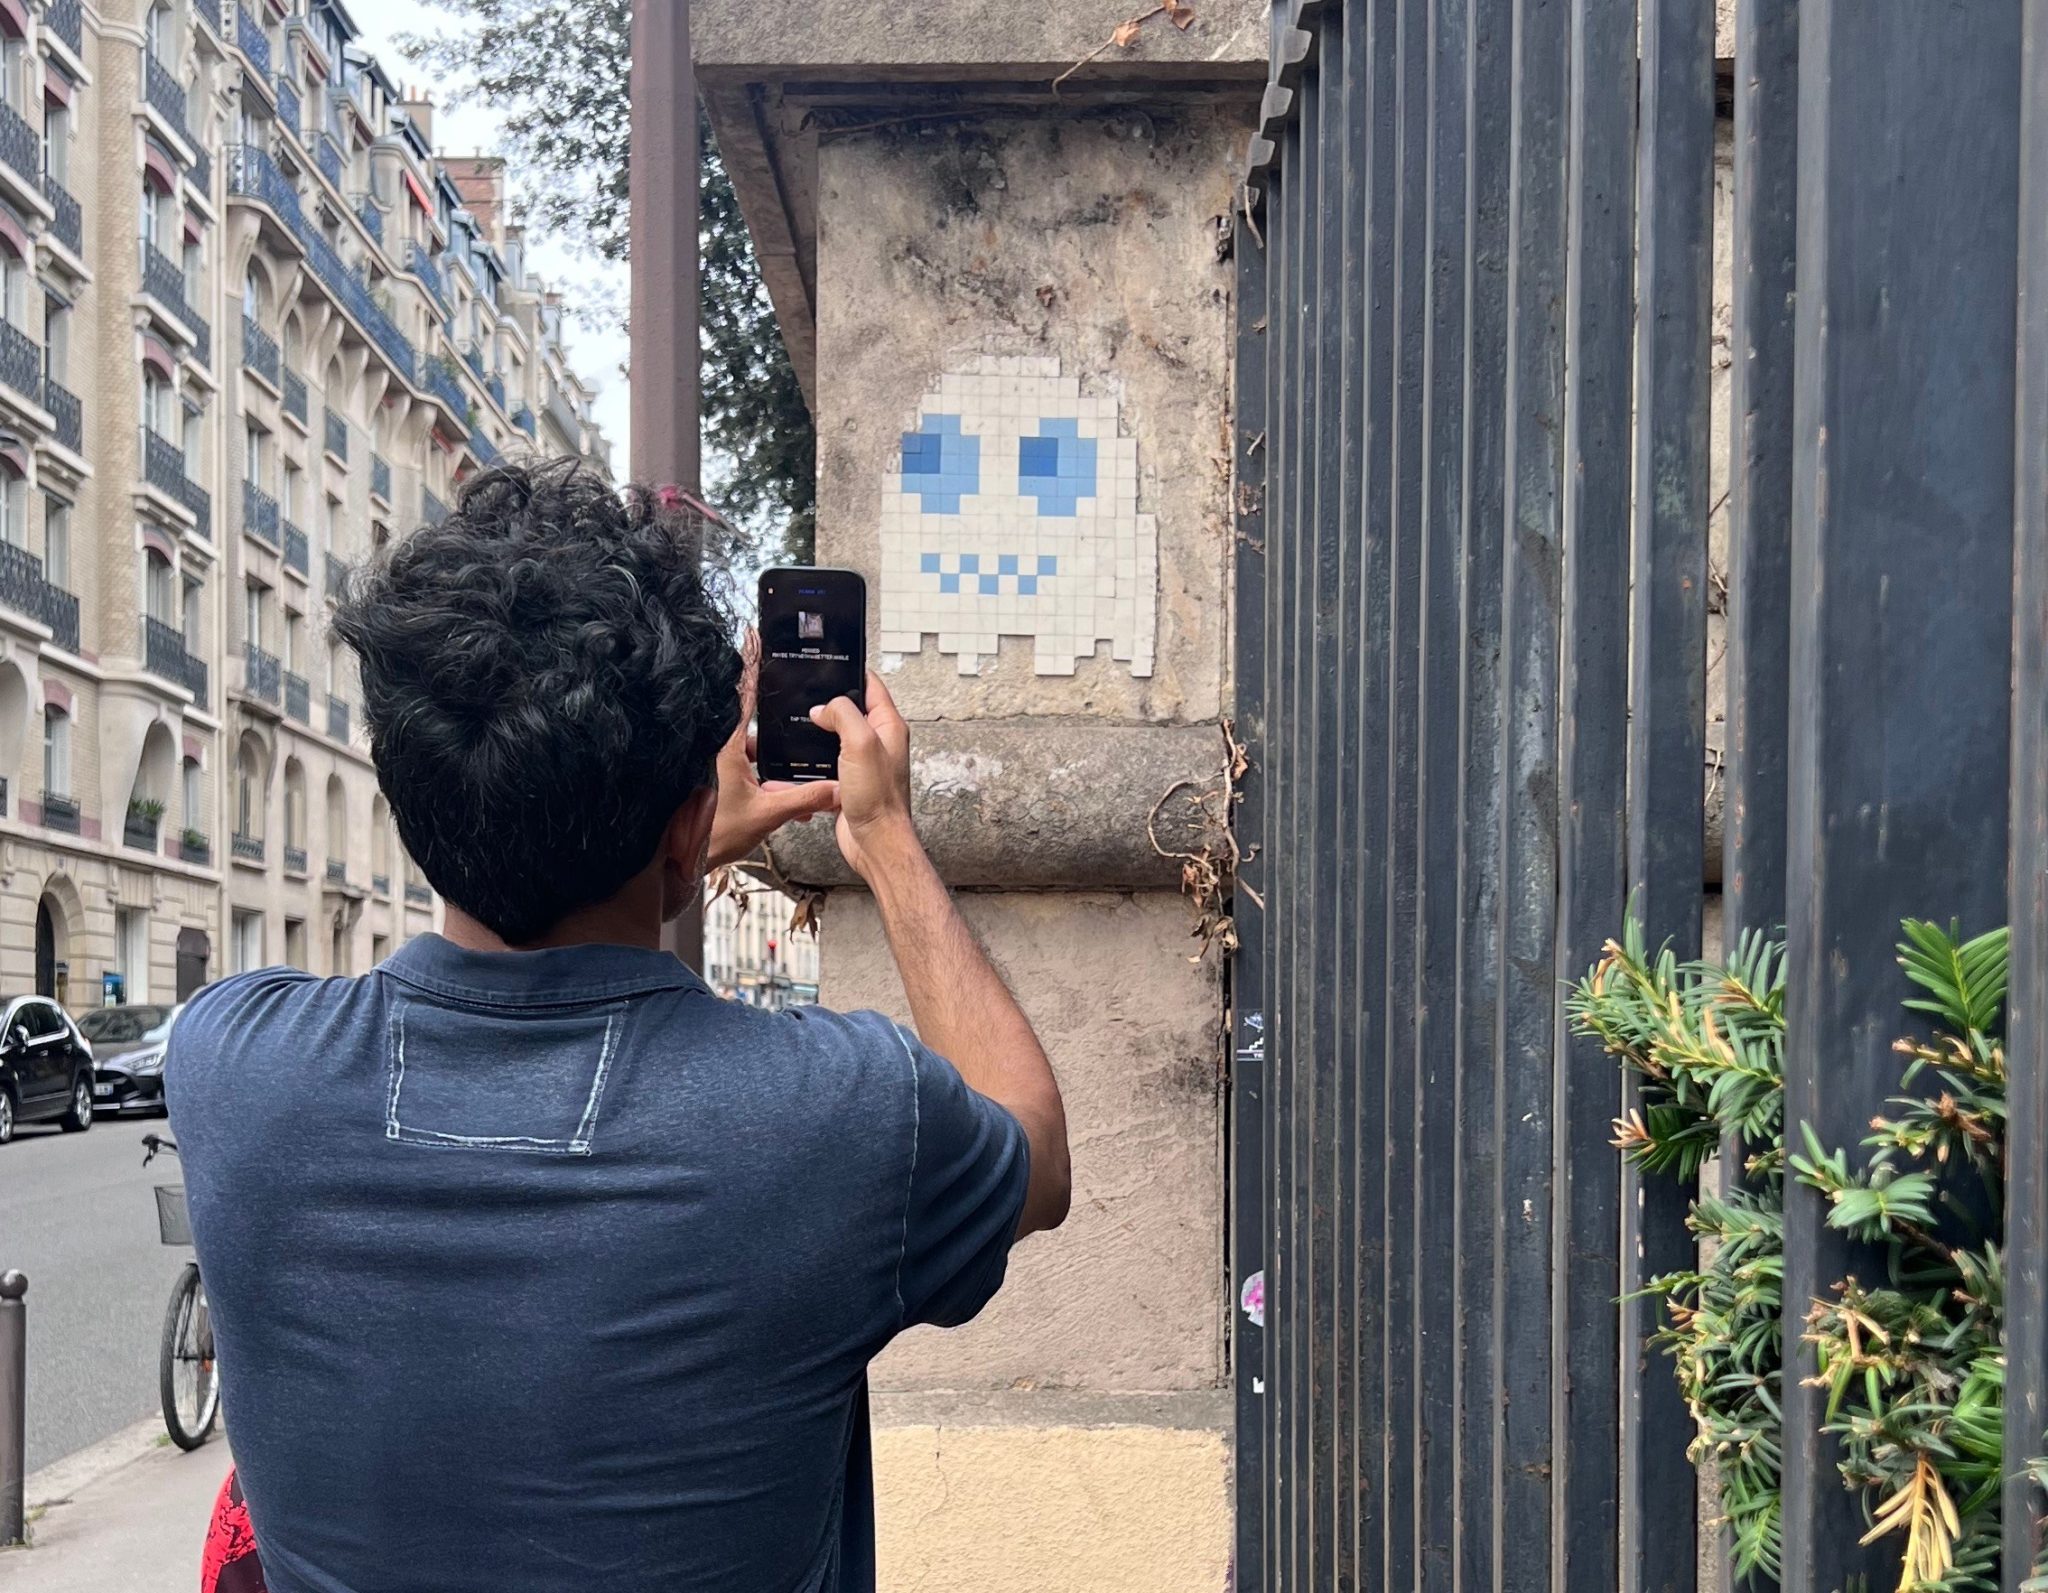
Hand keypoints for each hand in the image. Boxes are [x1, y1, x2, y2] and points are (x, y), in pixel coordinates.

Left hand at [707, 634, 841, 868]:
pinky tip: (780, 801)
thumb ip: (804, 798)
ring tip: (788, 794)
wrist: (679, 862)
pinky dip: (761, 782)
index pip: (742, 696)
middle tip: (788, 760)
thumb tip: (835, 789)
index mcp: (725, 746)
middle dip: (777, 746)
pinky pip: (743, 771)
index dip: (750, 665)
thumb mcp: (767, 814)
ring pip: (750, 754)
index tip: (752, 635)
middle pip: (753, 729)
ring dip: (771, 771)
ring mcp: (713, 764)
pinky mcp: (712, 780)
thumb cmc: (711, 835)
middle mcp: (716, 749)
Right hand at [809, 670, 919, 883]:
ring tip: (793, 728)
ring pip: (833, 739)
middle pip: (850, 711)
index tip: (830, 664)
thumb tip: (823, 708)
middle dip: (827, 704)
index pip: (871, 686)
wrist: (874, 842)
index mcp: (888, 726)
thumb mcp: (861, 743)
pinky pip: (825, 766)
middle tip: (804, 697)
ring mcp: (862, 763)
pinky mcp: (848, 783)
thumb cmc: (878, 798)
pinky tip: (793, 766)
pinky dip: (809, 765)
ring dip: (815, 737)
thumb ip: (843, 714)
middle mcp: (877, 742)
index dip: (851, 672)